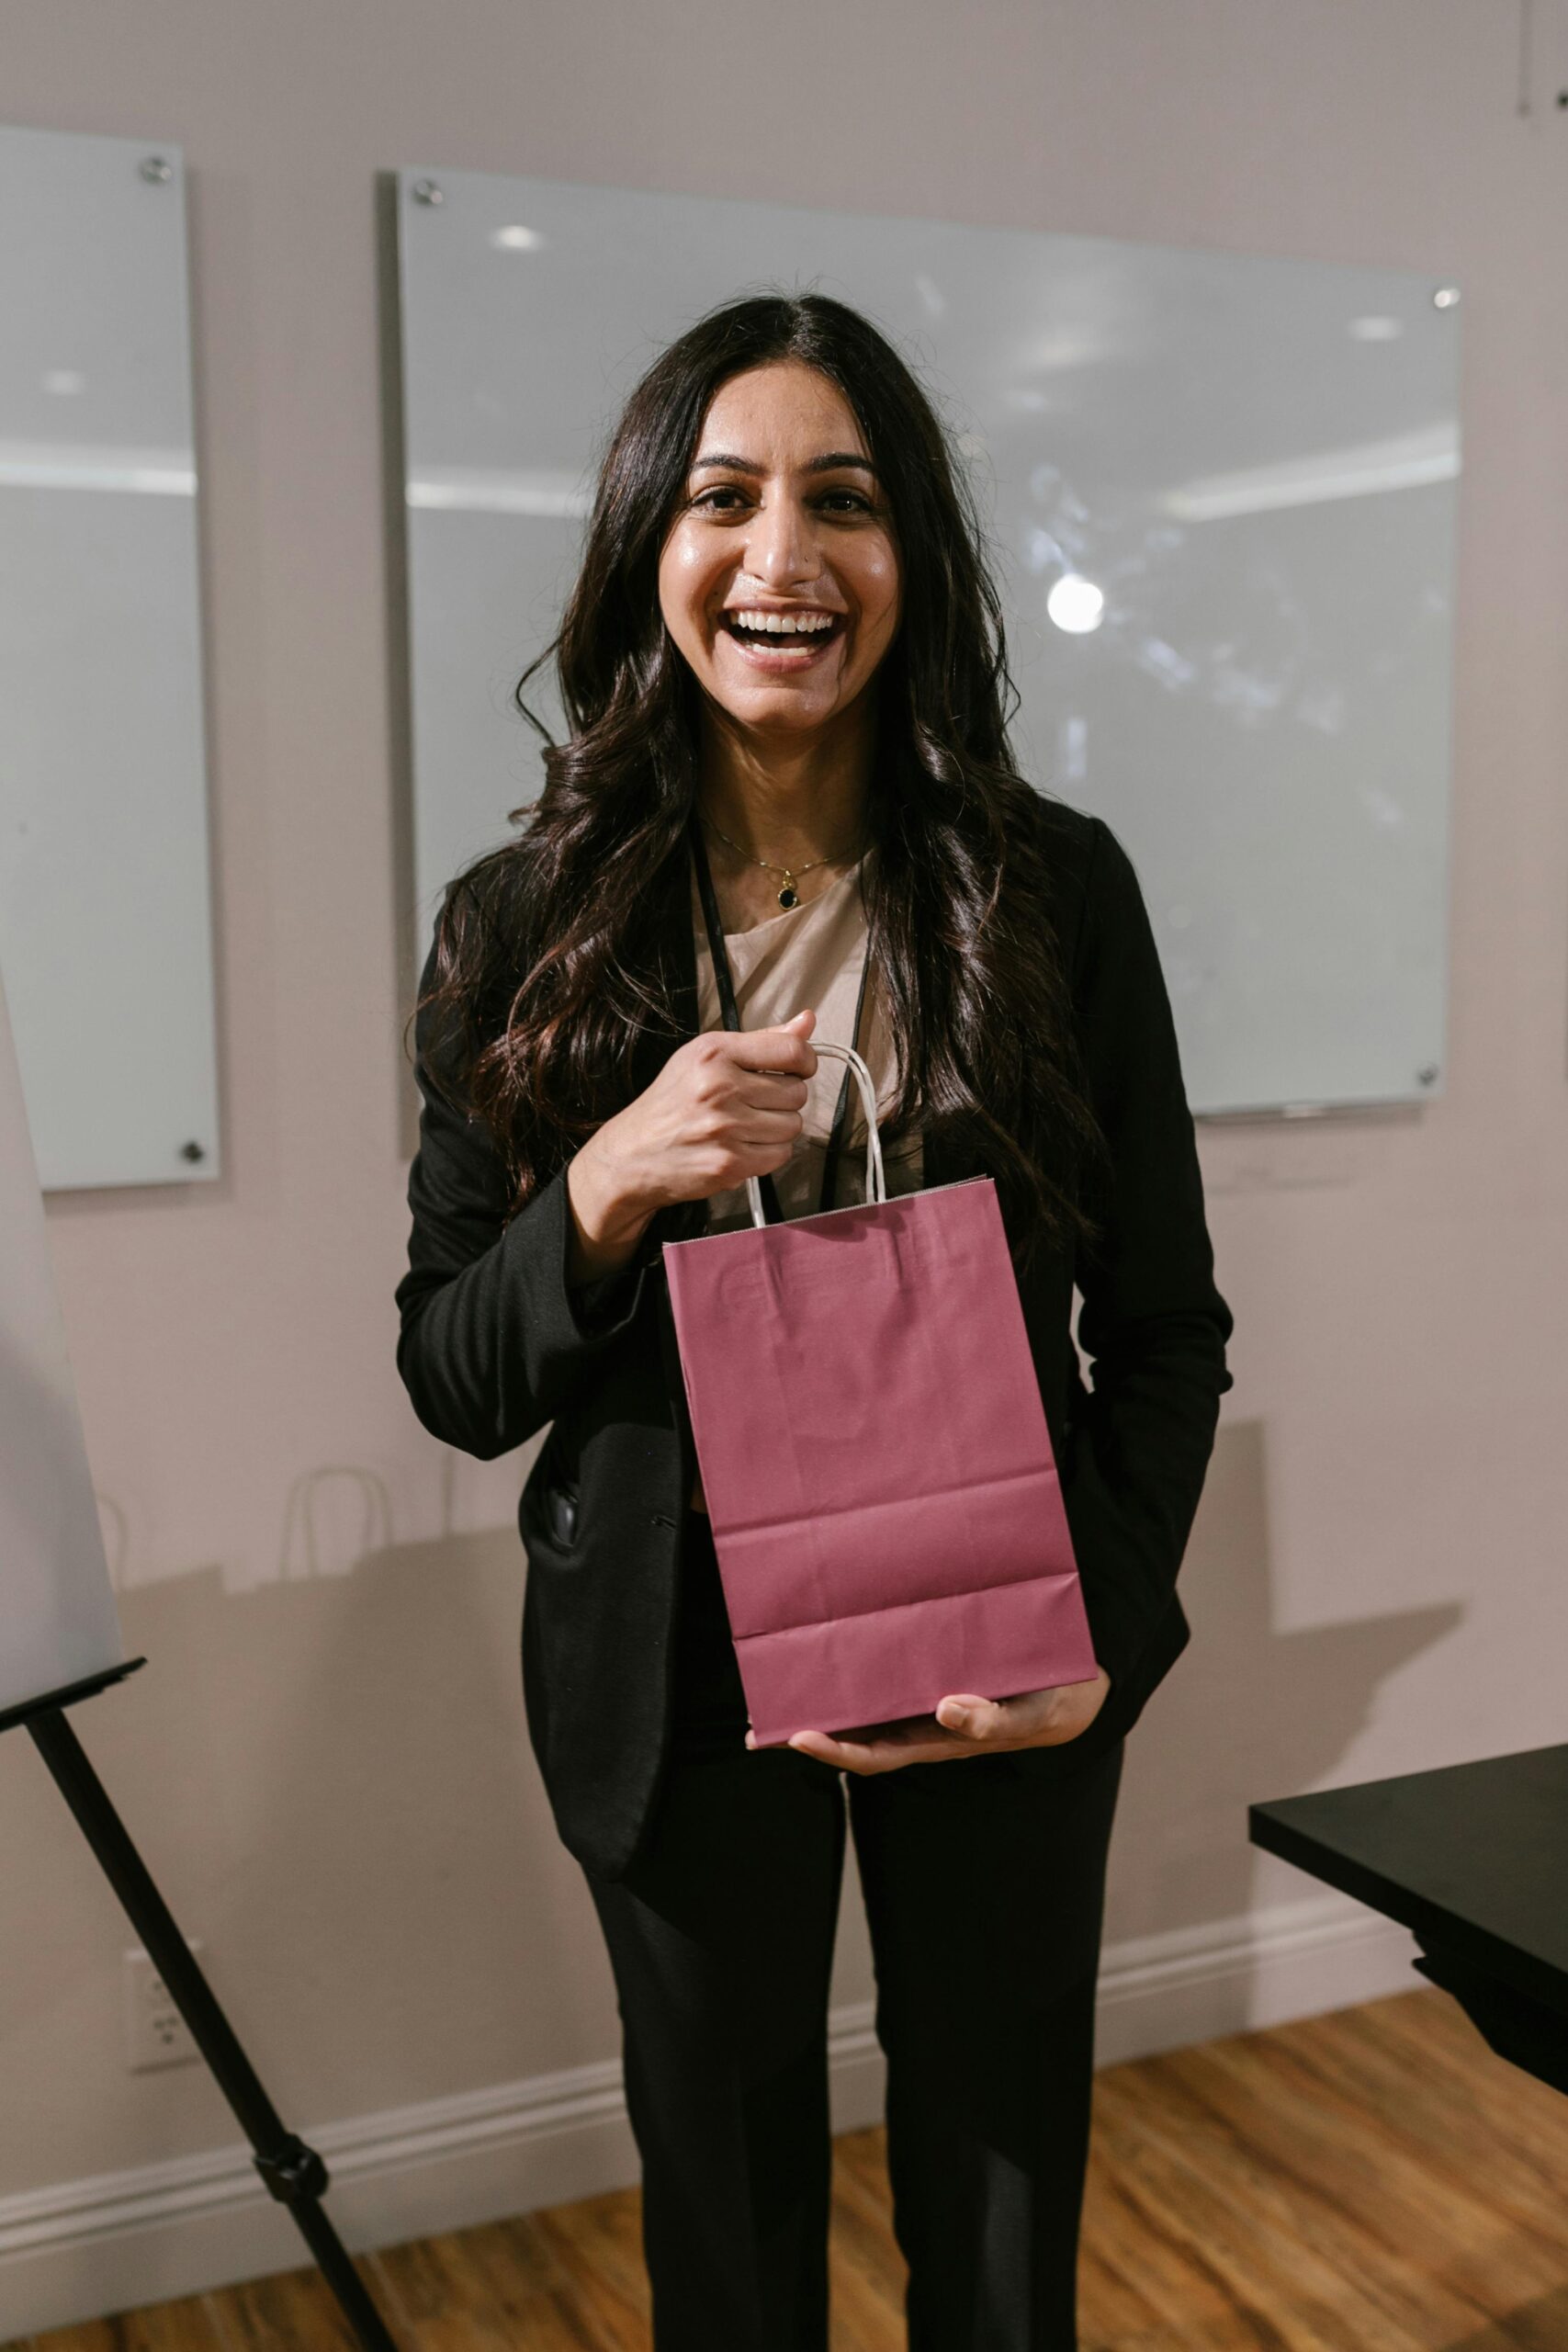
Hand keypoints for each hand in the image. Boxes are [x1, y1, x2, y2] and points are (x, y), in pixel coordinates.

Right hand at [566, 1008, 817, 1281]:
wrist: (632, 1154)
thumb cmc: (672, 1103)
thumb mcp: (706, 1057)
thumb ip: (761, 1041)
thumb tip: (807, 1021)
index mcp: (714, 1052)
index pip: (792, 1050)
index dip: (806, 1062)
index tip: (798, 1069)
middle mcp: (719, 1087)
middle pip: (797, 1092)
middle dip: (783, 1100)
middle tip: (755, 1104)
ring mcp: (725, 1127)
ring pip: (792, 1126)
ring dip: (777, 1129)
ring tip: (746, 1127)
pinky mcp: (729, 1163)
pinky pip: (780, 1155)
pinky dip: (768, 1154)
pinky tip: (743, 1146)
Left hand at [755, 1667, 1112, 1773]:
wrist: (1078, 1684)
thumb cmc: (1055, 1700)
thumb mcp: (1032, 1713)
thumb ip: (992, 1718)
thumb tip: (946, 1710)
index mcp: (939, 1738)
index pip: (874, 1753)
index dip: (834, 1750)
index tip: (796, 1734)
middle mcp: (921, 1721)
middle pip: (854, 1733)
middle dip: (807, 1731)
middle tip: (758, 1721)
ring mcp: (923, 1699)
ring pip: (863, 1704)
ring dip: (822, 1698)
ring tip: (776, 1681)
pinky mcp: (931, 1670)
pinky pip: (884, 1671)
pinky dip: (854, 1665)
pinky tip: (832, 1641)